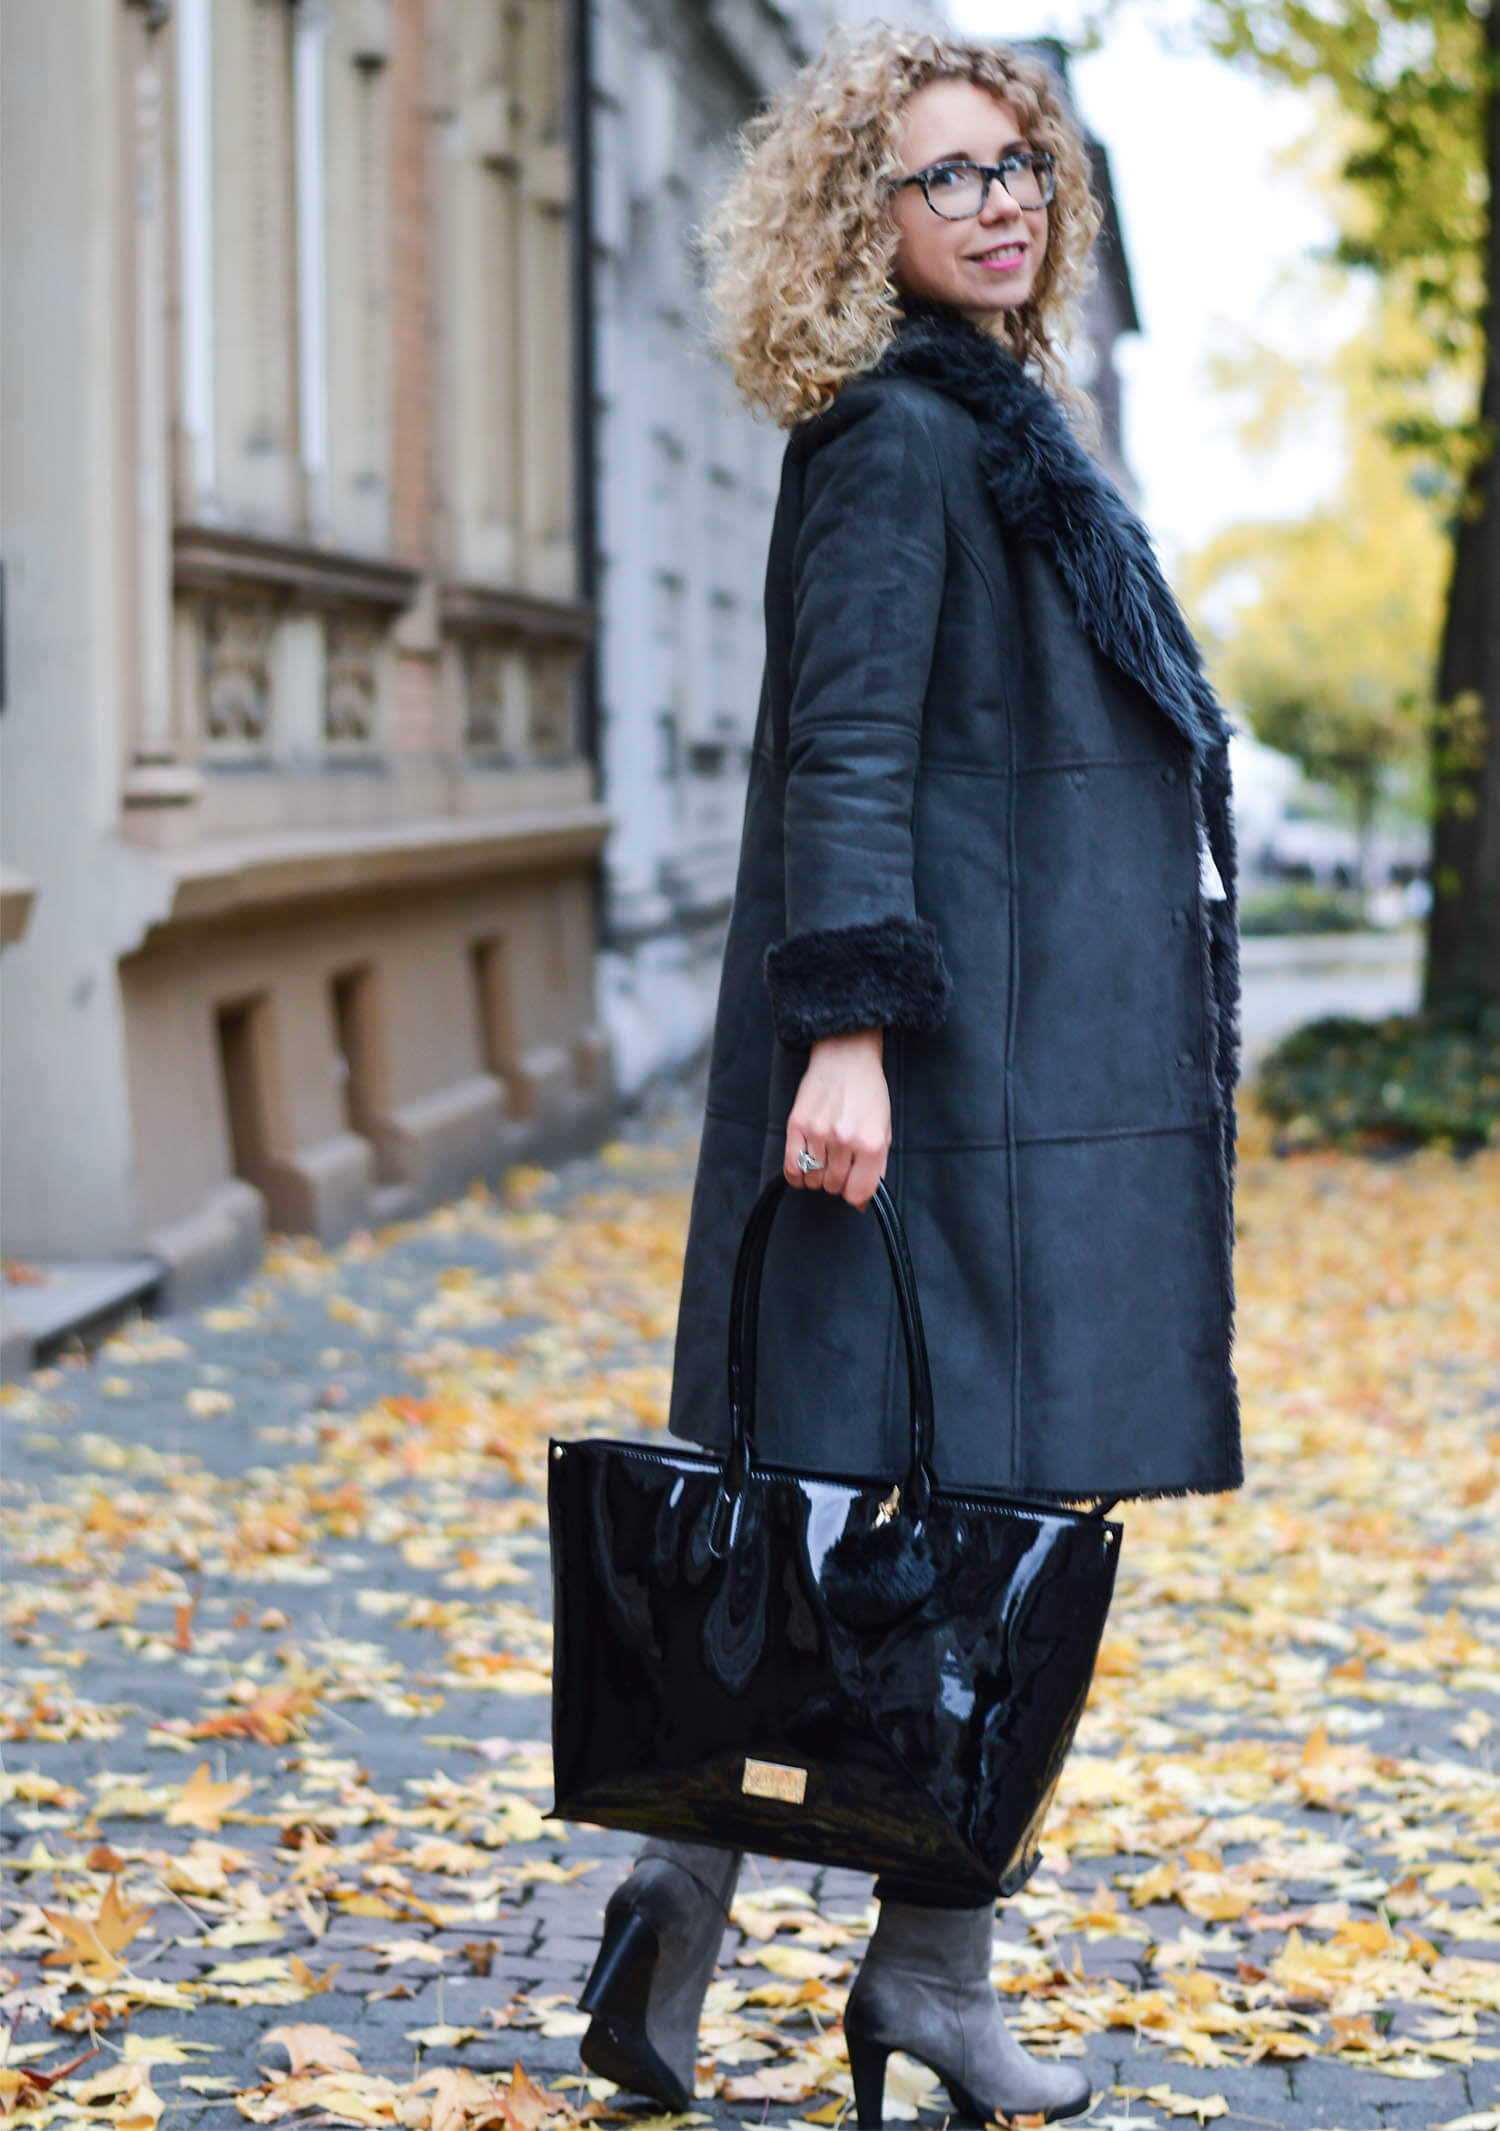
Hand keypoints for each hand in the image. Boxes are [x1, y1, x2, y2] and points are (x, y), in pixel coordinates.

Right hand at [784, 1029, 889, 1210]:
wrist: (846, 1057)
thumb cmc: (868, 1093)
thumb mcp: (883, 1130)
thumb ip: (876, 1168)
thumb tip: (862, 1203)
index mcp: (871, 1143)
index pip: (857, 1192)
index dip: (854, 1195)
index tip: (852, 1187)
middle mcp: (844, 1140)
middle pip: (833, 1186)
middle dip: (836, 1182)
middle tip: (839, 1166)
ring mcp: (818, 1132)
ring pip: (813, 1179)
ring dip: (817, 1177)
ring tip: (823, 1160)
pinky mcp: (796, 1125)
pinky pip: (791, 1166)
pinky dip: (796, 1175)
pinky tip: (803, 1168)